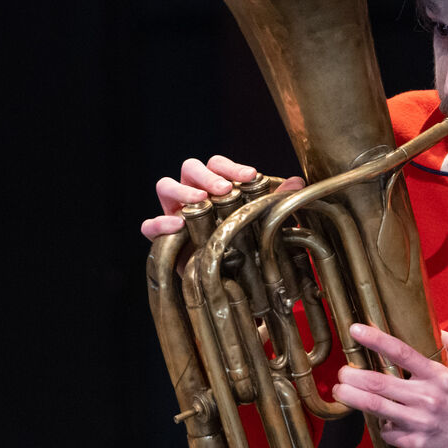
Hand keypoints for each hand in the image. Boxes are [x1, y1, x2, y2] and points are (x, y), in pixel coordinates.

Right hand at [140, 155, 303, 240]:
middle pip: (190, 168)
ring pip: (166, 186)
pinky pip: (149, 225)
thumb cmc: (244, 243)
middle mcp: (192, 193)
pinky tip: (176, 225)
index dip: (231, 167)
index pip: (217, 164)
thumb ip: (276, 201)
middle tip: (222, 190)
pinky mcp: (163, 238)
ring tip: (201, 201)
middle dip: (206, 175)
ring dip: (182, 191)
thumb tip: (298, 182)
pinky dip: (159, 222)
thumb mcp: (263, 223)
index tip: (251, 176)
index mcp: (215, 185)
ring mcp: (174, 212)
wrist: (229, 283)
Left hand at [332, 324, 447, 447]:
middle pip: (380, 382)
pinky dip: (383, 427)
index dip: (376, 340)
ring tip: (340, 391)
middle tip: (341, 372)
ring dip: (353, 398)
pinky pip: (389, 433)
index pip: (403, 353)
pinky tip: (384, 423)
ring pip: (377, 407)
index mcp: (441, 378)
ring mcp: (422, 423)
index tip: (355, 330)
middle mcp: (429, 398)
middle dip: (353, 375)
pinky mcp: (418, 445)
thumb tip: (444, 331)